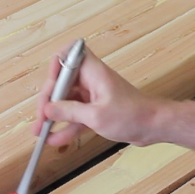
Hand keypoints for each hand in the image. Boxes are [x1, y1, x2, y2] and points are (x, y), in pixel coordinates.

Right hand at [32, 46, 167, 146]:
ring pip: (67, 102)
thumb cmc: (132, 115)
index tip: (50, 84)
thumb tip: (48, 110)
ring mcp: (94, 95)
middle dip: (48, 101)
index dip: (56, 66)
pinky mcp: (97, 110)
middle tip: (40, 118)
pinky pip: (76, 115)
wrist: (154, 127)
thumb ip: (69, 112)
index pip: (69, 55)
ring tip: (40, 132)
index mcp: (93, 72)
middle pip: (62, 83)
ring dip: (54, 117)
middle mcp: (92, 80)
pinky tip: (55, 138)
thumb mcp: (96, 116)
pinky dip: (66, 126)